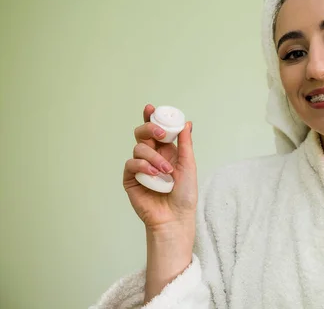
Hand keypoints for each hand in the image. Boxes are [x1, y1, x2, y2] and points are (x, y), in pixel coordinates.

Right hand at [122, 104, 197, 233]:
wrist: (175, 217)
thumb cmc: (184, 194)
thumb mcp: (189, 166)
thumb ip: (186, 144)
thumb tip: (187, 123)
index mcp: (166, 150)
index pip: (155, 130)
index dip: (151, 117)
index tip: (150, 108)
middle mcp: (151, 156)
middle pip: (141, 133)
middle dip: (149, 128)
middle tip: (159, 133)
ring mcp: (140, 167)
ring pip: (139, 147)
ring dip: (154, 157)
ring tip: (166, 171)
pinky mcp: (131, 178)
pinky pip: (132, 163)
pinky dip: (143, 166)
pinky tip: (153, 174)